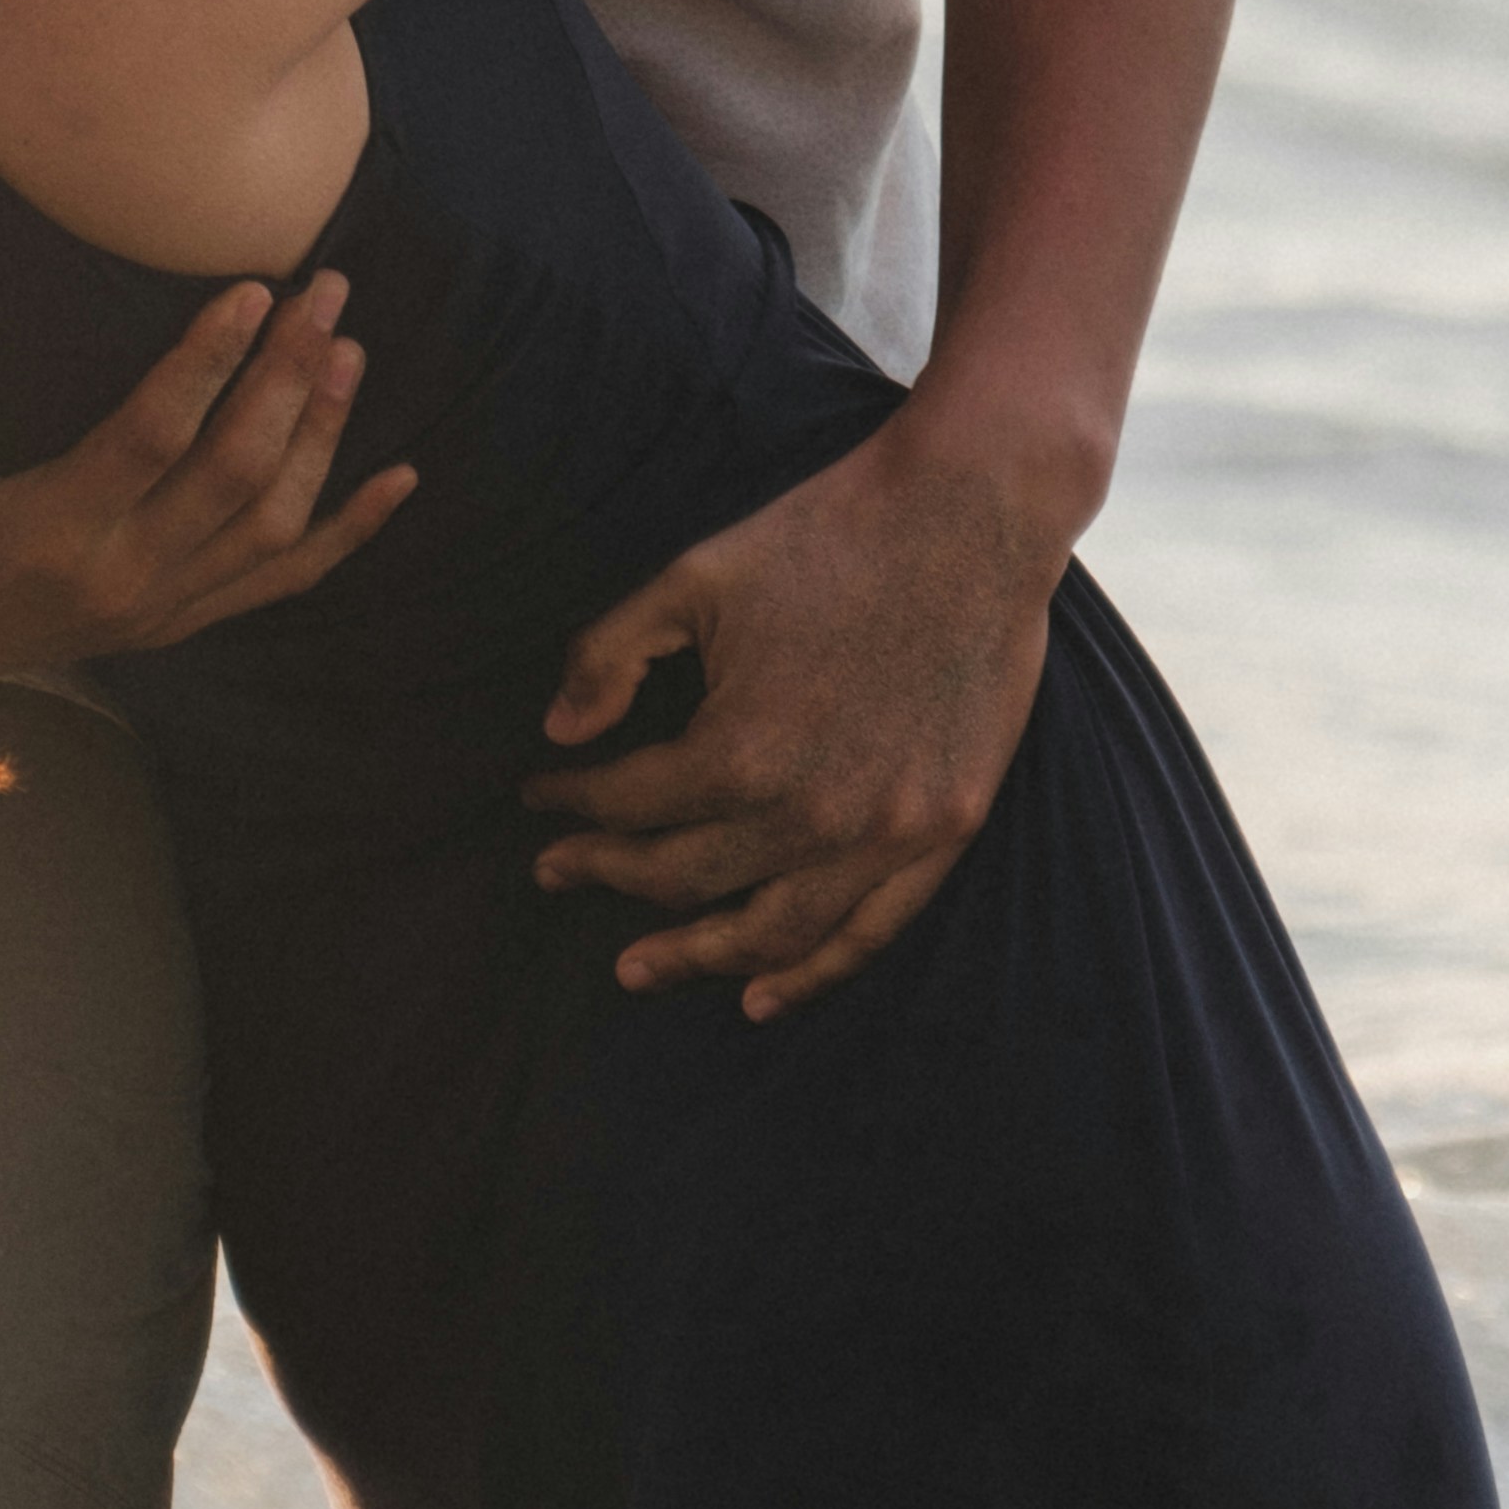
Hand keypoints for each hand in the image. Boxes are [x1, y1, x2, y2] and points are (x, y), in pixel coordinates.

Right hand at [0, 273, 414, 681]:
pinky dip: (348, 533)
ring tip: (349, 350)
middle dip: (288, 376)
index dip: (209, 365)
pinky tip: (399, 482)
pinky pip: (281, 582)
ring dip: (322, 436)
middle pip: (233, 470)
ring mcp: (159, 608)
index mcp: (50, 531)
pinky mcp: (177, 624)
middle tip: (324, 294)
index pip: (154, 438)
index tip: (251, 293)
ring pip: (270, 523)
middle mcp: (121, 578)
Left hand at [525, 409, 1069, 1013]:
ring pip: (769, 931)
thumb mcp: (693, 579)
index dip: (571, 804)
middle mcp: (810, 814)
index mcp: (739, 751)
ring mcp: (887, 833)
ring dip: (695, 956)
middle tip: (560, 875)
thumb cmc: (826, 535)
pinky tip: (760, 995)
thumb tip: (558, 734)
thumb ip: (608, 656)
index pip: (628, 805)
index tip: (539, 797)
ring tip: (637, 968)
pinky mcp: (946, 830)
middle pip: (683, 878)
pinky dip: (811, 972)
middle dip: (607, 874)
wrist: (969, 513)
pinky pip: (868, 933)